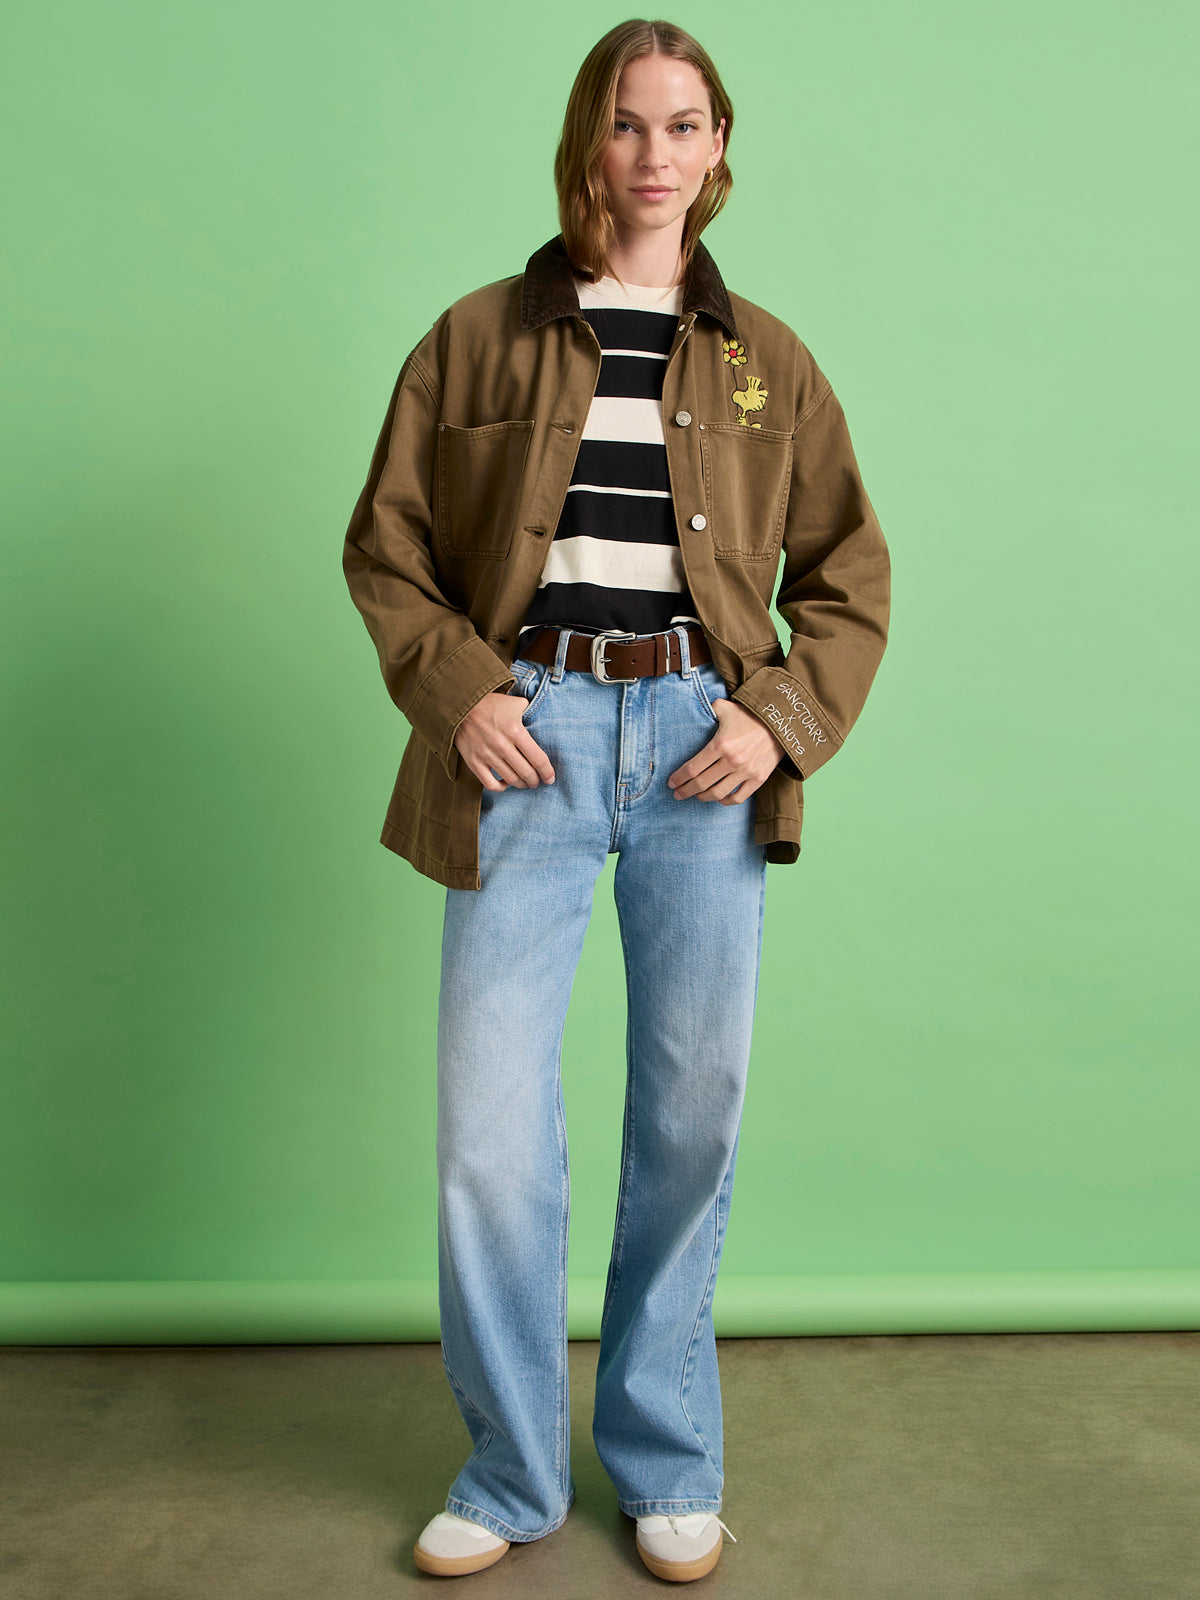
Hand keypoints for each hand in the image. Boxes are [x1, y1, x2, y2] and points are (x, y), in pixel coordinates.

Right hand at [454, 691, 555, 791]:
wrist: (461, 705)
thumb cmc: (490, 704)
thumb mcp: (515, 703)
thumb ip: (531, 713)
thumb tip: (543, 722)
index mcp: (516, 731)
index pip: (538, 759)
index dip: (547, 772)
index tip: (550, 778)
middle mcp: (502, 746)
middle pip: (527, 773)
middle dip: (536, 780)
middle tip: (538, 781)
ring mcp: (487, 755)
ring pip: (511, 780)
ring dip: (521, 784)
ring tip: (525, 782)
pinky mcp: (474, 762)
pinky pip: (490, 784)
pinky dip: (501, 787)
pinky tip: (506, 783)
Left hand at [667, 696, 786, 802]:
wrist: (782, 723)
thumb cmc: (751, 715)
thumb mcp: (726, 708)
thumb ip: (708, 709)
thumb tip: (697, 708)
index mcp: (721, 744)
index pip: (693, 768)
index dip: (679, 778)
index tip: (671, 783)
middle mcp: (732, 761)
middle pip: (701, 783)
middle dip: (686, 790)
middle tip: (677, 793)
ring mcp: (746, 772)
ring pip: (718, 793)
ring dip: (702, 797)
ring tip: (695, 796)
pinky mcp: (758, 779)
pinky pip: (738, 798)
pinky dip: (725, 801)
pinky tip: (718, 798)